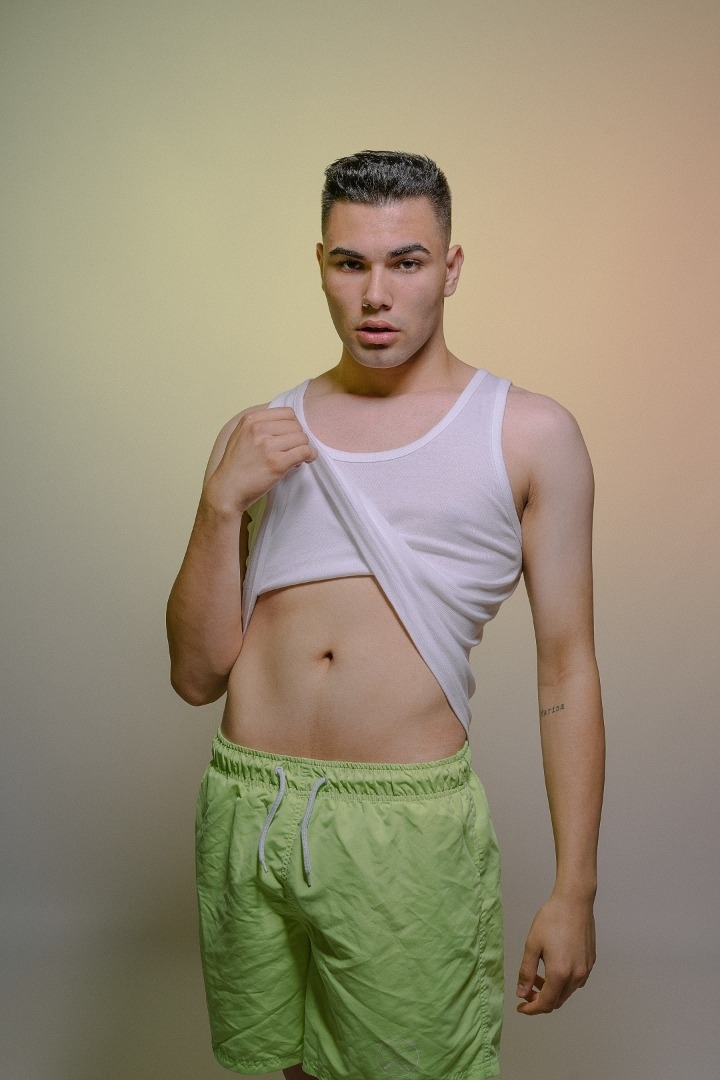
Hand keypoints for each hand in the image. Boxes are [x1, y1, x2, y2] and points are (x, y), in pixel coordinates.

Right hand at [204, 406, 316, 513]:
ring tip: (297, 458)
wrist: (227, 489)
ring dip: (304, 448)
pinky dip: (310, 456)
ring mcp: (267, 446)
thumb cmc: (236, 465)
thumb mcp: (241, 435)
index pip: (287, 412)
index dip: (293, 425)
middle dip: (298, 438)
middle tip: (293, 450)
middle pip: (296, 425)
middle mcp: (258, 429)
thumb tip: (288, 424)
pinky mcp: (276, 463)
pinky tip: (306, 461)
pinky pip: (304, 452)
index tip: (290, 436)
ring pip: (302, 438)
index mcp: (250, 419)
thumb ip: (260, 425)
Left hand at [516, 892, 595, 1013]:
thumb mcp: (532, 945)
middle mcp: (576, 975)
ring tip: (538, 976)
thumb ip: (526, 972)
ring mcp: (586, 969)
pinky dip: (563, 982)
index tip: (521, 1007)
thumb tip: (522, 993)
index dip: (532, 1009)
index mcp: (560, 973)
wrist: (574, 902)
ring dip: (552, 990)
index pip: (546, 1003)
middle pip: (558, 1000)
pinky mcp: (590, 962)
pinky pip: (576, 981)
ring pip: (567, 992)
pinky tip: (553, 967)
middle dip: (541, 1000)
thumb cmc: (552, 919)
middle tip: (527, 990)